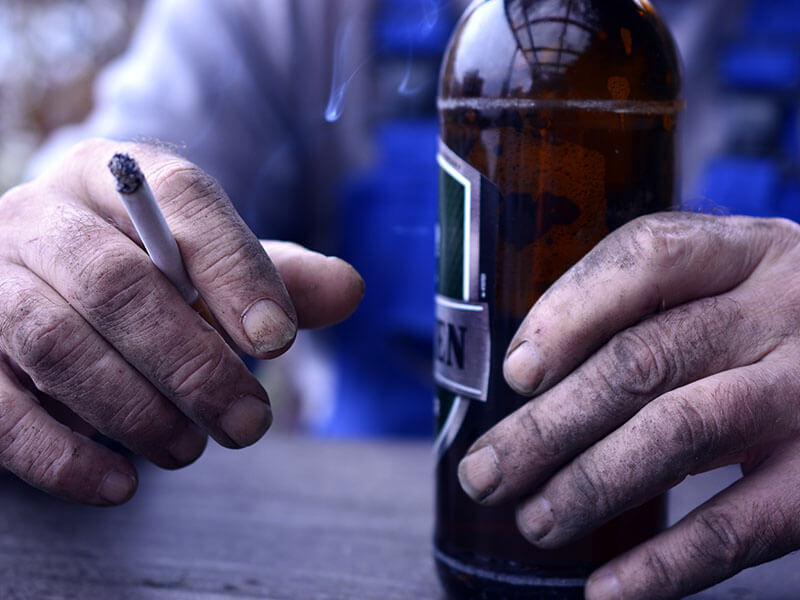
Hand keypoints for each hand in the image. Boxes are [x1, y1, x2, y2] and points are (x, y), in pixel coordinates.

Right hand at [0, 139, 362, 504]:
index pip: (180, 199)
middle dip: (193, 362)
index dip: (235, 269)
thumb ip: (276, 278)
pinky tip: (118, 484)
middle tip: (248, 423)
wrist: (49, 288)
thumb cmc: (147, 275)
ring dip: (135, 410)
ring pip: (56, 342)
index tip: (278, 340)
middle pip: (115, 281)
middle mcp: (43, 216)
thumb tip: (349, 289)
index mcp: (116, 178)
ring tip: (190, 448)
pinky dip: (61, 454)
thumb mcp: (212, 266)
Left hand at [457, 212, 799, 598]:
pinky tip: (607, 590)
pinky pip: (740, 526)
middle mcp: (783, 311)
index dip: (570, 313)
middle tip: (485, 472)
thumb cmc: (779, 332)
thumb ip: (657, 314)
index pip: (648, 258)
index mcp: (748, 253)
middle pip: (642, 360)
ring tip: (534, 522)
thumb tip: (535, 385)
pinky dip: (666, 564)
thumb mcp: (737, 292)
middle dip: (549, 424)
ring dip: (591, 485)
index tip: (517, 373)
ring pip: (680, 432)